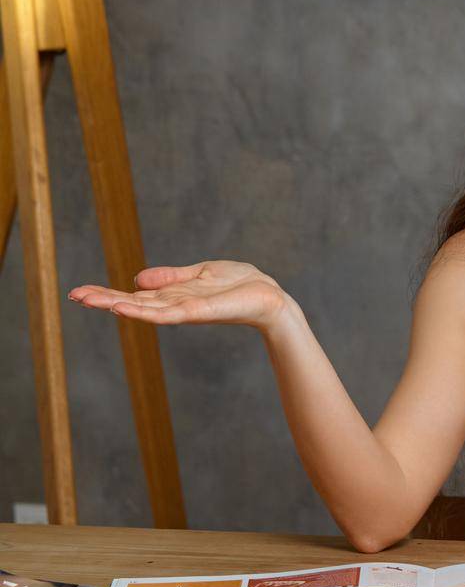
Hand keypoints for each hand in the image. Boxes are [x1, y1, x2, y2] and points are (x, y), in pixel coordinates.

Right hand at [67, 260, 289, 331]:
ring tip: (88, 299)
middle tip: (73, 295)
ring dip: (116, 304)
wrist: (269, 296)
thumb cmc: (240, 284)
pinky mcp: (197, 311)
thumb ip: (171, 277)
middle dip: (103, 299)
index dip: (107, 293)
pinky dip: (144, 310)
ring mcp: (184, 310)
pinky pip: (166, 312)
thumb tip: (137, 278)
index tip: (79, 292)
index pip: (133, 294)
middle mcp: (173, 305)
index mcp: (173, 295)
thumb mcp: (200, 273)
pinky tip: (123, 306)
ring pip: (143, 309)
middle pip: (132, 302)